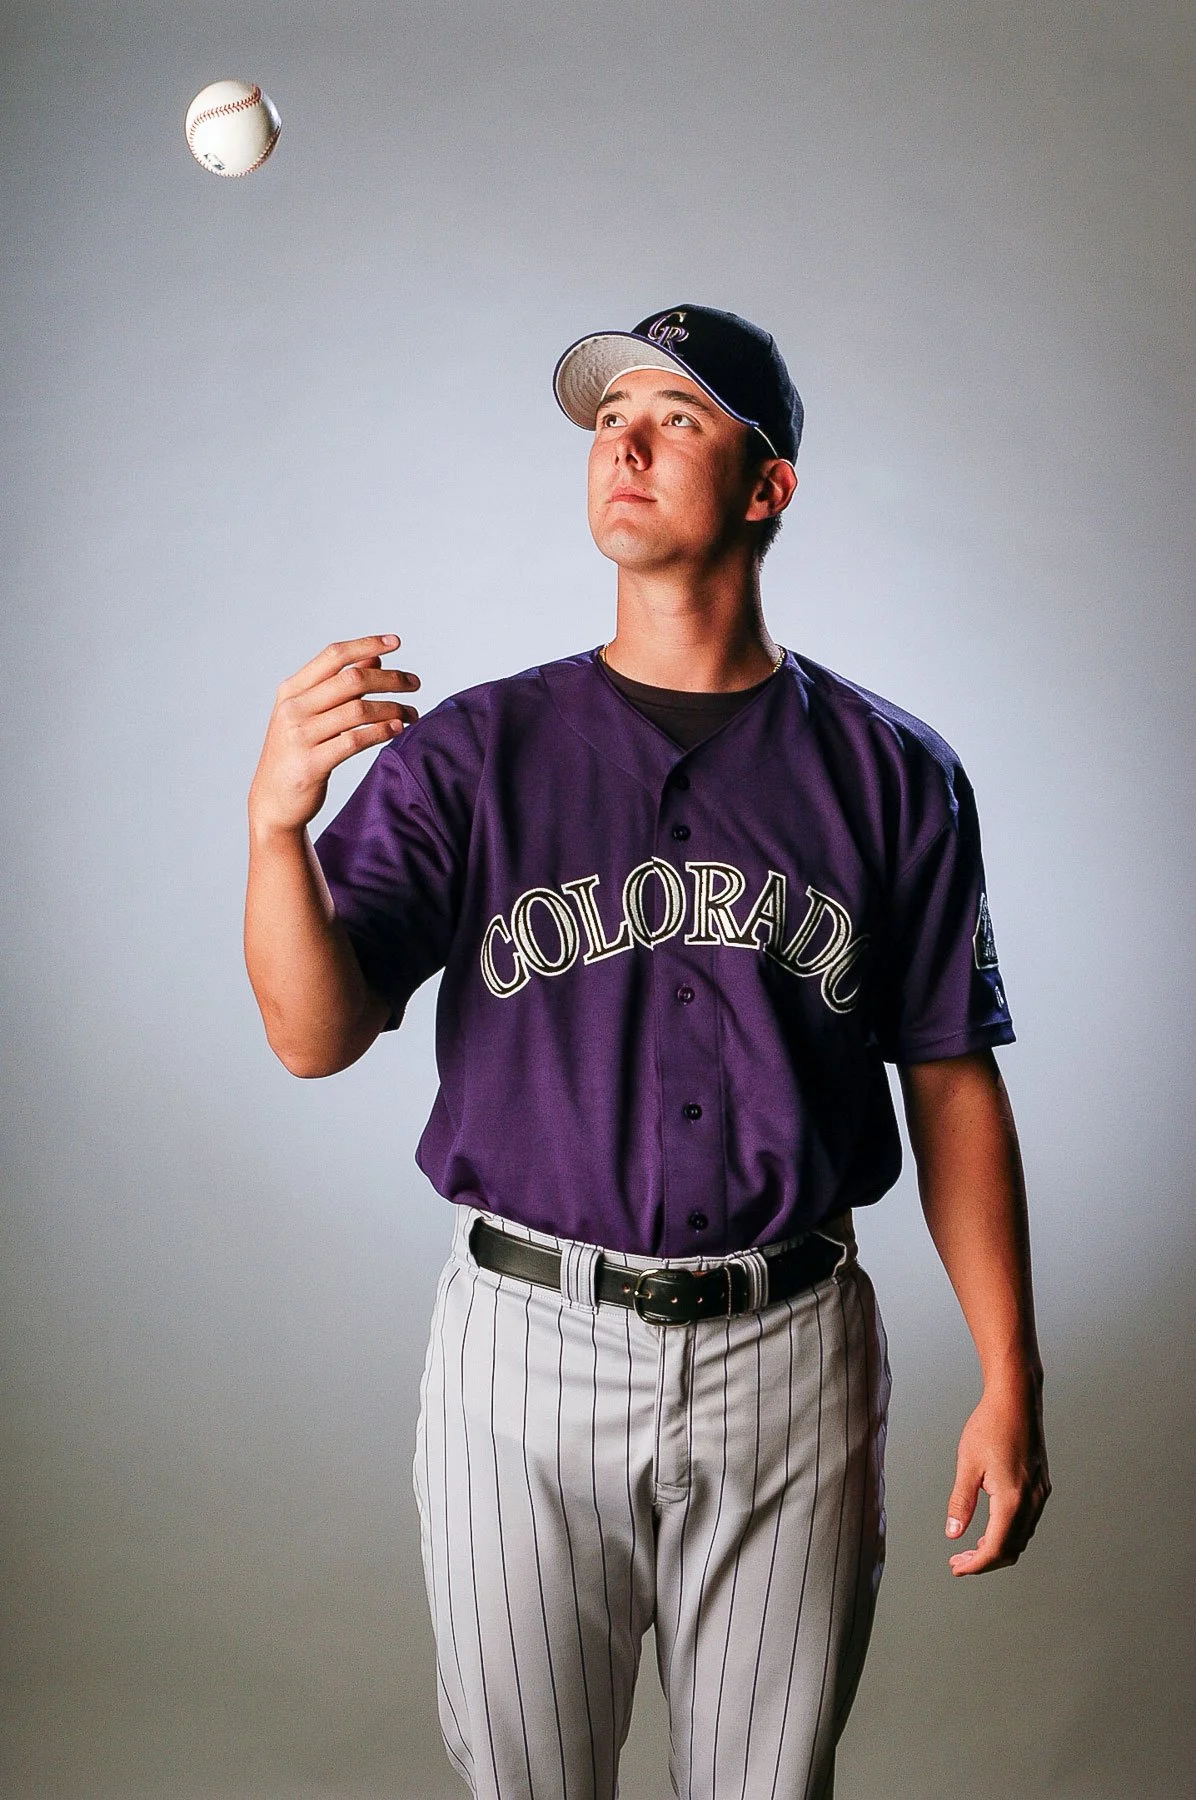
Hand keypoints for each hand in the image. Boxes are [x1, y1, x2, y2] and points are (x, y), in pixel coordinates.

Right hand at [248, 635, 419, 836]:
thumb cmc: (297, 754)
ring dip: (393, 708)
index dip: (366, 644)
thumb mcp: (310, 715)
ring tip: (412, 714)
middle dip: (390, 678)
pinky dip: (381, 732)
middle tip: (415, 683)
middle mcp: (293, 709)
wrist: (273, 802)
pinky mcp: (312, 764)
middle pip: (351, 680)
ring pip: (358, 710)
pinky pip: (355, 740)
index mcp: (291, 691)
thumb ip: (339, 687)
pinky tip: (397, 729)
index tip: (396, 642)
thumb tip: (374, 659)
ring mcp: (300, 736)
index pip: (333, 655)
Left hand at [944, 1377, 1049, 1574]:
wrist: (1017, 1399)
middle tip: (959, 1561)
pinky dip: (1009, 1532)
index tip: (957, 1568)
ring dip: (997, 1547)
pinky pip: (1027, 1521)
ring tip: (971, 1548)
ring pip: (1021, 1537)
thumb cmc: (990, 1425)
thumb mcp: (967, 1464)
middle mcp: (1031, 1501)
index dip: (976, 1564)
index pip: (996, 1548)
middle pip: (1011, 1549)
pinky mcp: (1040, 1485)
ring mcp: (1039, 1494)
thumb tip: (953, 1533)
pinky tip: (990, 1527)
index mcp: (1012, 1499)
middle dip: (985, 1560)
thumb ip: (961, 1502)